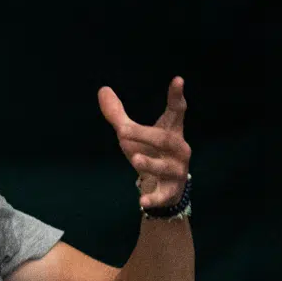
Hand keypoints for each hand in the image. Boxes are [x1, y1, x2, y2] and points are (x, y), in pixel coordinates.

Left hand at [98, 76, 190, 210]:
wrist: (165, 189)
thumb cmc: (150, 153)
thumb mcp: (133, 135)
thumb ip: (118, 115)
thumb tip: (102, 89)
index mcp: (171, 131)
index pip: (176, 111)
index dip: (176, 96)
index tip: (178, 79)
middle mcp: (179, 149)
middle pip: (166, 139)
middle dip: (145, 134)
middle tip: (122, 131)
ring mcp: (176, 170)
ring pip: (165, 166)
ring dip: (150, 162)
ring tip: (134, 158)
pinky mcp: (170, 190)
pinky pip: (162, 194)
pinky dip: (152, 198)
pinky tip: (141, 201)